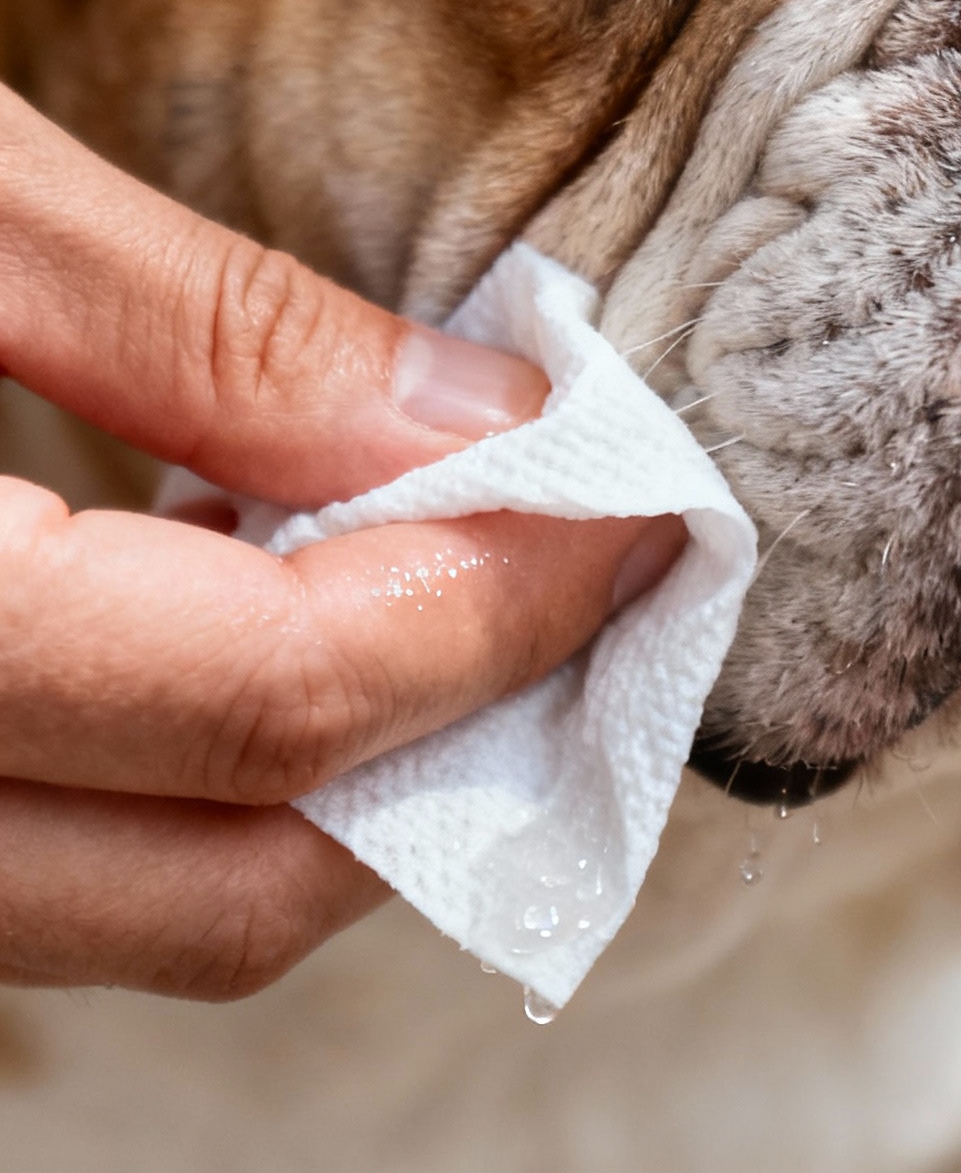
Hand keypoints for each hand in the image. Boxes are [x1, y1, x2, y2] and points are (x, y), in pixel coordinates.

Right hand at [0, 85, 681, 997]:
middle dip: (454, 737)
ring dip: (327, 770)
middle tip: (590, 573)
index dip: (494, 603)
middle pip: (220, 886)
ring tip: (441, 568)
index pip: (266, 700)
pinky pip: (56, 860)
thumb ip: (200, 324)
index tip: (634, 503)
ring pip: (137, 905)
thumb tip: (472, 425)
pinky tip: (242, 590)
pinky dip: (188, 769)